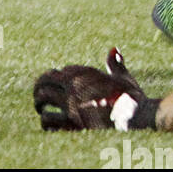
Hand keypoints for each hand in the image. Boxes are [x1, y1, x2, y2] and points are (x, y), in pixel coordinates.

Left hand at [33, 48, 150, 130]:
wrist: (134, 117)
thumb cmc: (131, 97)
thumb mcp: (124, 78)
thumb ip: (115, 65)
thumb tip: (113, 48)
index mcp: (87, 74)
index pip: (64, 70)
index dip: (60, 74)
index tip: (59, 78)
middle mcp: (76, 87)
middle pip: (47, 81)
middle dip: (41, 85)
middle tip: (40, 91)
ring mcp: (72, 105)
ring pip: (43, 99)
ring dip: (39, 102)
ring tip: (40, 106)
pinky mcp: (70, 123)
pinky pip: (48, 120)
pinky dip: (45, 120)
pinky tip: (49, 121)